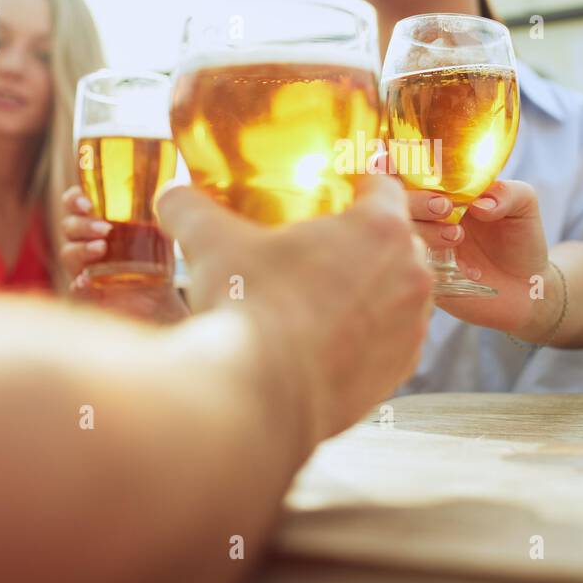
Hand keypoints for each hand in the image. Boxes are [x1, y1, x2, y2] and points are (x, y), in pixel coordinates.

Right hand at [60, 185, 187, 324]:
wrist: (163, 295)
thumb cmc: (158, 256)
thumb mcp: (161, 230)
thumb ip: (162, 211)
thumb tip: (172, 192)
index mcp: (96, 221)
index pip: (73, 204)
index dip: (73, 199)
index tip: (88, 203)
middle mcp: (84, 242)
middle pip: (69, 227)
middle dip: (83, 225)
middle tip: (106, 229)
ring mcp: (84, 267)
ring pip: (68, 254)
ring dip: (82, 249)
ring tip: (102, 248)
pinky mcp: (89, 293)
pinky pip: (75, 288)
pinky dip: (79, 284)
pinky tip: (85, 281)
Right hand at [158, 175, 433, 441]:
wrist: (257, 397)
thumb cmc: (246, 308)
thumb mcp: (212, 244)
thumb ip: (191, 207)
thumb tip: (172, 194)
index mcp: (380, 229)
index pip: (385, 186)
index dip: (363, 184)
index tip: (348, 188)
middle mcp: (411, 275)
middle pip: (398, 241)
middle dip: (368, 241)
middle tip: (328, 246)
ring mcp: (410, 327)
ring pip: (402, 292)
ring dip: (375, 289)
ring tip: (329, 295)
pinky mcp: (401, 371)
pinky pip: (394, 340)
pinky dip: (372, 335)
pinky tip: (332, 337)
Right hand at [404, 180, 550, 335]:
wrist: (529, 287)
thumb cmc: (522, 238)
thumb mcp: (524, 203)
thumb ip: (506, 193)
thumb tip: (480, 203)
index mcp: (442, 192)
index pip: (409, 173)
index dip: (396, 165)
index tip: (395, 162)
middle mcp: (426, 218)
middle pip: (397, 202)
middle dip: (415, 200)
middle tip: (445, 208)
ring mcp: (424, 248)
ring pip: (402, 234)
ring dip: (425, 230)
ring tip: (458, 236)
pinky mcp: (428, 278)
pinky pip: (415, 270)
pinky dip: (433, 265)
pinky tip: (467, 269)